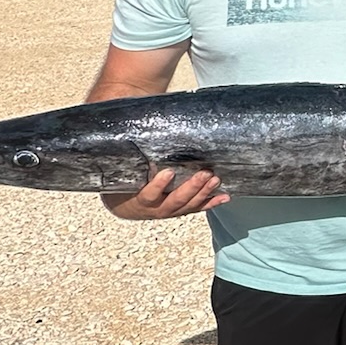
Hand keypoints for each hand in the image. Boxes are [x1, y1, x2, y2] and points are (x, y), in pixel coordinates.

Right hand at [102, 167, 226, 219]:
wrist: (126, 206)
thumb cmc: (122, 186)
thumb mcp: (120, 176)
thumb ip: (127, 160)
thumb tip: (125, 133)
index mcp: (139, 200)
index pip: (148, 195)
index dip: (158, 186)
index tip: (168, 172)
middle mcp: (156, 209)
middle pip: (175, 200)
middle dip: (192, 187)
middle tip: (205, 173)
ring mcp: (170, 211)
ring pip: (189, 205)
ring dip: (204, 192)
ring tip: (215, 179)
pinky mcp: (180, 210)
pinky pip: (197, 208)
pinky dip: (212, 202)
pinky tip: (225, 196)